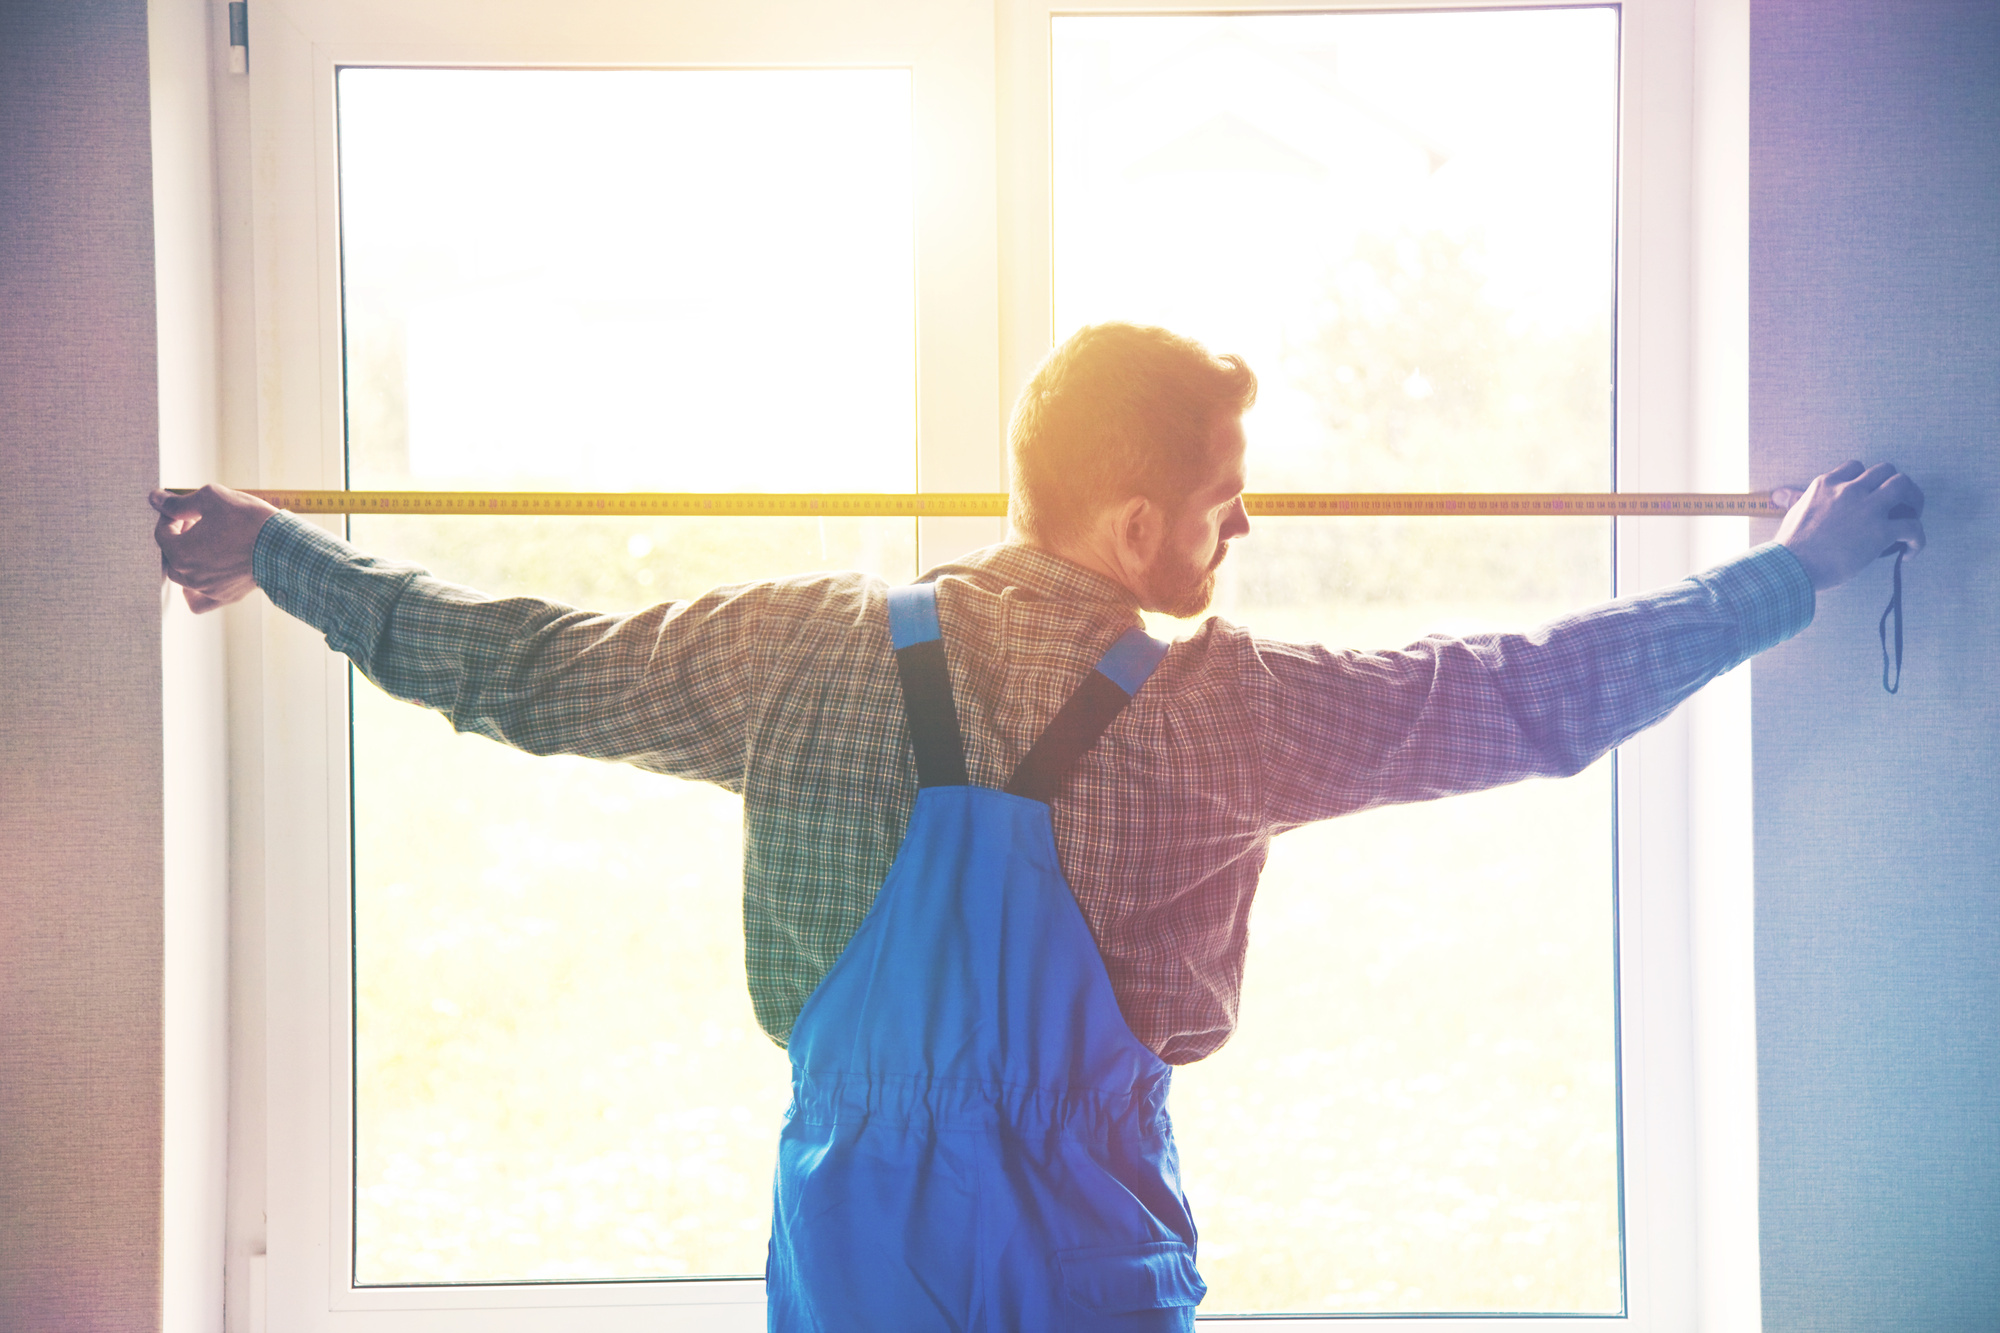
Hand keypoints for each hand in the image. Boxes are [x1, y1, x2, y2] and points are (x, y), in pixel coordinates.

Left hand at [150, 483, 280, 612]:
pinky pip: (198, 601)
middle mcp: (189, 575)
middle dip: (179, 536)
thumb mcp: (211, 498)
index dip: (171, 517)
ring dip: (188, 558)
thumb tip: (155, 498)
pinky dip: (194, 591)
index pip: (162, 532)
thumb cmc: (248, 520)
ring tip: (207, 542)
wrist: (283, 545)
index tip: (187, 509)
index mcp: (179, 552)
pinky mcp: (225, 597)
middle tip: (197, 521)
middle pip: (170, 555)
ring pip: (183, 576)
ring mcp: (206, 589)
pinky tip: (201, 576)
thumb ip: (178, 502)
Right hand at [1770, 461, 1924, 592]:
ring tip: (1912, 516)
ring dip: (1914, 500)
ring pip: (1904, 486)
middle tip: (1899, 502)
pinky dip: (1917, 540)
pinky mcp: (1881, 532)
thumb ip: (1795, 500)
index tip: (1868, 494)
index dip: (1866, 479)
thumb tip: (1780, 494)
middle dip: (1896, 484)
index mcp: (1828, 484)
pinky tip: (1910, 552)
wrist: (1793, 567)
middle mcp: (1850, 490)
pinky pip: (1913, 527)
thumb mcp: (1793, 513)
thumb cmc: (1791, 545)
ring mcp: (1867, 509)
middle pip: (1886, 470)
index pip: (1856, 467)